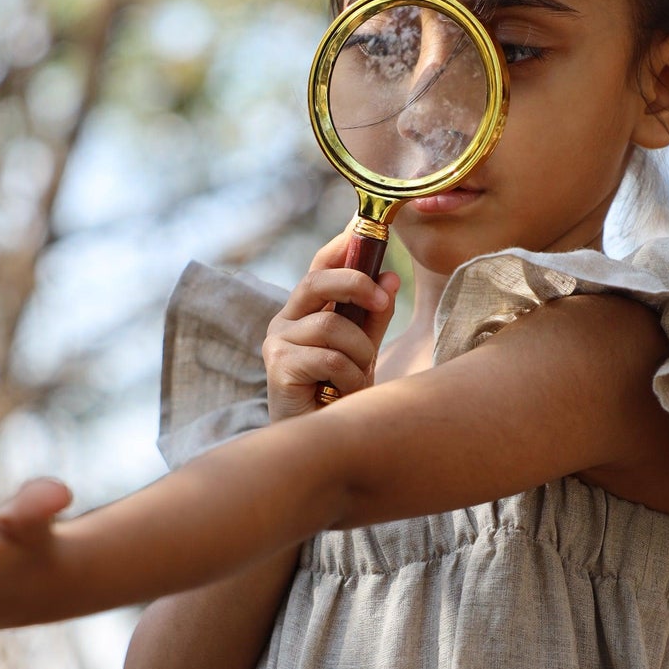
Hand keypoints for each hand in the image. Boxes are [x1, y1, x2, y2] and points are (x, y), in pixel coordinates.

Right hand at [262, 225, 400, 420]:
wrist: (320, 443)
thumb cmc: (338, 396)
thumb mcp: (364, 350)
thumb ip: (374, 316)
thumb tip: (390, 277)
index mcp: (303, 311)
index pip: (319, 266)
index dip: (341, 245)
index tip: (364, 225)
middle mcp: (284, 321)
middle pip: (316, 280)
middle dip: (356, 283)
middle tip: (384, 298)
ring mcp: (277, 343)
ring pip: (331, 326)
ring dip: (359, 352)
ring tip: (358, 378)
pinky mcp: (278, 368)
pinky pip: (329, 357)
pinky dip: (349, 376)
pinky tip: (341, 394)